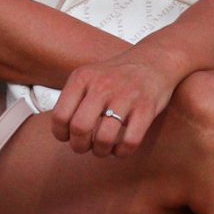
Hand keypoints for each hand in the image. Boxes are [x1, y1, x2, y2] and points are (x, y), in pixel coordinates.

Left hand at [50, 50, 182, 158]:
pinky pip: (130, 141)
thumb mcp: (89, 76)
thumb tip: (60, 131)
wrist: (153, 61)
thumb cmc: (116, 76)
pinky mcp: (146, 108)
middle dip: (79, 146)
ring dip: (101, 151)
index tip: (68, 137)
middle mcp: (102, 85)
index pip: (60, 115)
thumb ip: (73, 99)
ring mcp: (125, 96)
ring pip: (104, 138)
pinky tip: (121, 148)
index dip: (61, 134)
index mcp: (82, 78)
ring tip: (103, 148)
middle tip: (85, 146)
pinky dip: (122, 152)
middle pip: (80, 128)